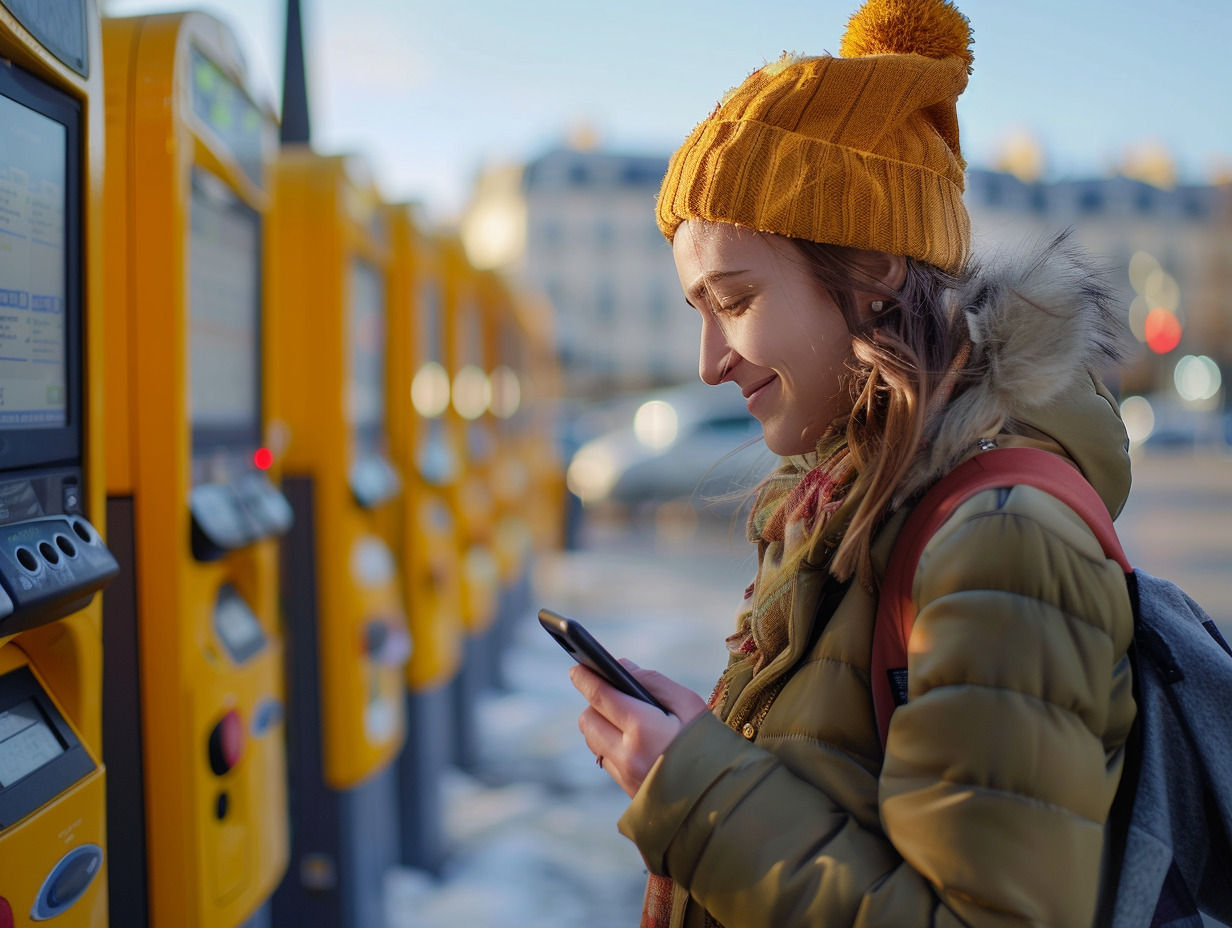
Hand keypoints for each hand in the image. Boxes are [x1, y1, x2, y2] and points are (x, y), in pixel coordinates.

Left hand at [570, 660, 706, 797]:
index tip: (578, 666)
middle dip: (594, 702)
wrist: (721, 800)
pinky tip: (632, 740)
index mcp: (643, 729)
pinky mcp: (625, 790)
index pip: (600, 696)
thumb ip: (653, 681)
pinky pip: (604, 759)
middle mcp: (626, 754)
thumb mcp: (690, 705)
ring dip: (600, 724)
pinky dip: (610, 744)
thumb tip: (622, 668)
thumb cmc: (710, 746)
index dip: (586, 678)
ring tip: (623, 716)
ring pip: (592, 740)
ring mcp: (623, 775)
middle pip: (588, 719)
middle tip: (610, 693)